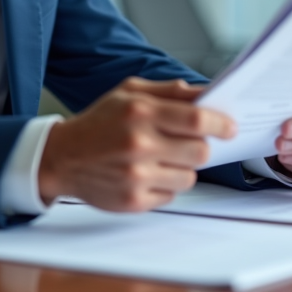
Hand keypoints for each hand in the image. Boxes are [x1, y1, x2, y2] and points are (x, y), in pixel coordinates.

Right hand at [37, 77, 235, 211]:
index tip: (229, 127)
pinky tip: (146, 174)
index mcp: (140, 112)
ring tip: (161, 159)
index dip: (220, 123)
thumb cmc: (99, 122)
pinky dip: (165, 185)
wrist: (62, 158)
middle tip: (190, 142)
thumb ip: (169, 91)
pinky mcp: (134, 200)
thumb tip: (205, 94)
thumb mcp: (129, 92)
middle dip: (202, 146)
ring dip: (182, 168)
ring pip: (189, 177)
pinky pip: (172, 195)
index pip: (196, 119)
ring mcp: (137, 176)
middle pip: (200, 151)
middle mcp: (139, 144)